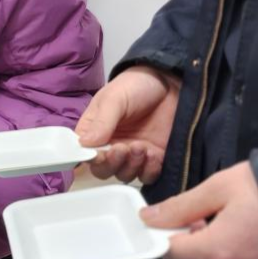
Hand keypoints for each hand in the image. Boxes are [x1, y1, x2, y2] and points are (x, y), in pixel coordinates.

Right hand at [75, 65, 179, 183]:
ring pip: (124, 174)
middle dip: (112, 164)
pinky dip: (149, 170)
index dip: (91, 159)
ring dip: (131, 166)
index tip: (100, 154)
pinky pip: (147, 175)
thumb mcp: (114, 98)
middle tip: (122, 149)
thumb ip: (101, 121)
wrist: (172, 83)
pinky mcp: (154, 158)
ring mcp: (132, 153)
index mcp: (95, 131)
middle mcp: (110, 145)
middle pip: (103, 170)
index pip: (85, 153)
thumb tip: (85, 143)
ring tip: (141, 146)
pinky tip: (153, 154)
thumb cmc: (137, 85)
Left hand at [144, 161, 257, 258]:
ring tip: (217, 228)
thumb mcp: (219, 187)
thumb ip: (180, 206)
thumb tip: (149, 217)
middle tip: (193, 222)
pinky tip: (236, 240)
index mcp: (222, 250)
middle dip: (181, 249)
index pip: (172, 254)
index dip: (163, 236)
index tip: (166, 220)